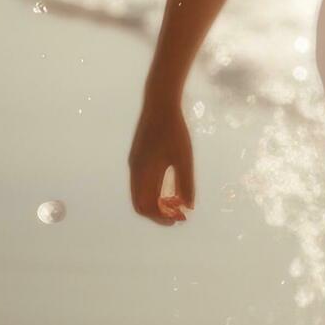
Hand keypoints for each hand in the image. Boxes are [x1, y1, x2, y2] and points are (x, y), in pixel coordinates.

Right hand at [128, 95, 194, 223]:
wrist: (159, 104)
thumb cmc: (174, 131)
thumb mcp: (184, 158)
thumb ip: (186, 182)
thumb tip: (189, 206)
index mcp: (143, 173)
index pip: (145, 207)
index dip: (161, 218)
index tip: (179, 220)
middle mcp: (135, 171)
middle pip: (140, 203)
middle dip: (159, 213)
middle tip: (180, 215)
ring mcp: (135, 164)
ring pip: (140, 193)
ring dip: (157, 203)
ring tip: (177, 204)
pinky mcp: (138, 157)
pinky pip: (142, 183)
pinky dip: (154, 192)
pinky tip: (170, 188)